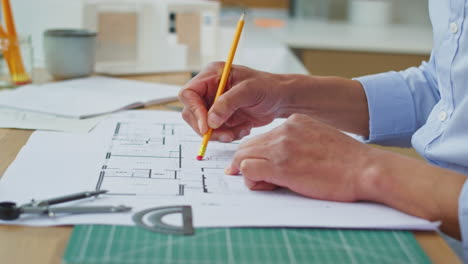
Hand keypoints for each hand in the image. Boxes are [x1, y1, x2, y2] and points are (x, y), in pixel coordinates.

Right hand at [178, 62, 291, 141]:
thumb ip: (228, 103)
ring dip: (219, 134)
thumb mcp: (249, 91)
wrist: (281, 99)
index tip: (206, 127)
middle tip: (225, 135)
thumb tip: (210, 121)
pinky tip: (244, 128)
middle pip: (192, 113)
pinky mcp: (222, 118)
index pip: (189, 94)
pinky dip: (229, 135)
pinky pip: (216, 132)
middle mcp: (209, 90)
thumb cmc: (268, 87)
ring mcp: (214, 105)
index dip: (194, 111)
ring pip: (203, 126)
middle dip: (207, 127)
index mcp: (212, 76)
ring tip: (239, 131)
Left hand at [225, 113, 373, 201]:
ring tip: (270, 184)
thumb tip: (278, 159)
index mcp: (294, 122)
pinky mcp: (280, 165)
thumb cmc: (348, 163)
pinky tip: (270, 186)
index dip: (258, 156)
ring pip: (243, 157)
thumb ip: (296, 144)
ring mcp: (282, 146)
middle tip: (263, 180)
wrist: (366, 170)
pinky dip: (253, 181)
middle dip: (248, 164)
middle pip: (247, 145)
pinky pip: (248, 170)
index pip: (261, 137)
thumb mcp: (319, 141)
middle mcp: (285, 130)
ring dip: (250, 174)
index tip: (259, 168)